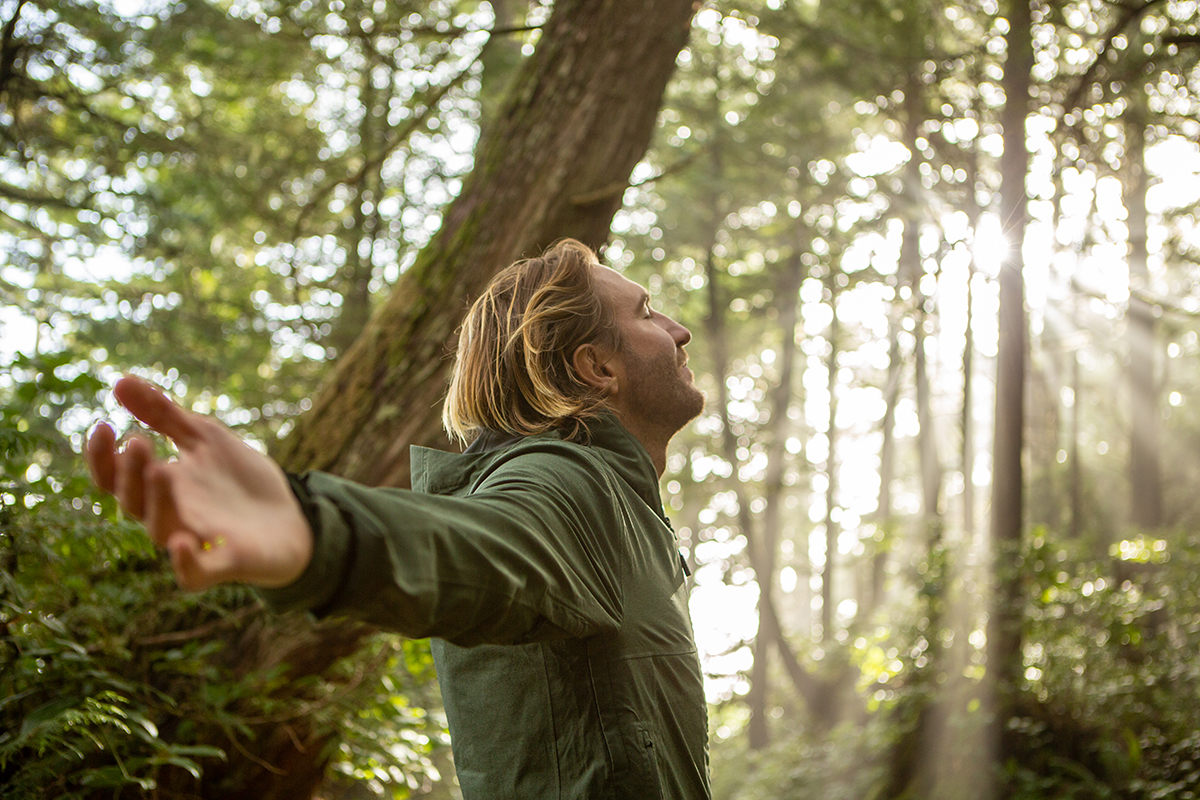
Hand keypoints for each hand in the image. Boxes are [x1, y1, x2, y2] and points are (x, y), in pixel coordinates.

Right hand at [87, 375, 312, 590]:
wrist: (292, 516)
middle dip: (132, 474)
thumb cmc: (239, 480)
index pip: (116, 477)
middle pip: (135, 502)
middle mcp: (170, 517)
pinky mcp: (226, 562)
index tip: (103, 426)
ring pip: (161, 530)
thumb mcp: (204, 438)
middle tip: (138, 442)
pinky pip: (195, 573)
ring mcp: (197, 540)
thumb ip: (164, 415)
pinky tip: (181, 543)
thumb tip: (119, 381)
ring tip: (162, 469)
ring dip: (158, 502)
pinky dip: (185, 562)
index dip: (102, 457)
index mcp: (160, 487)